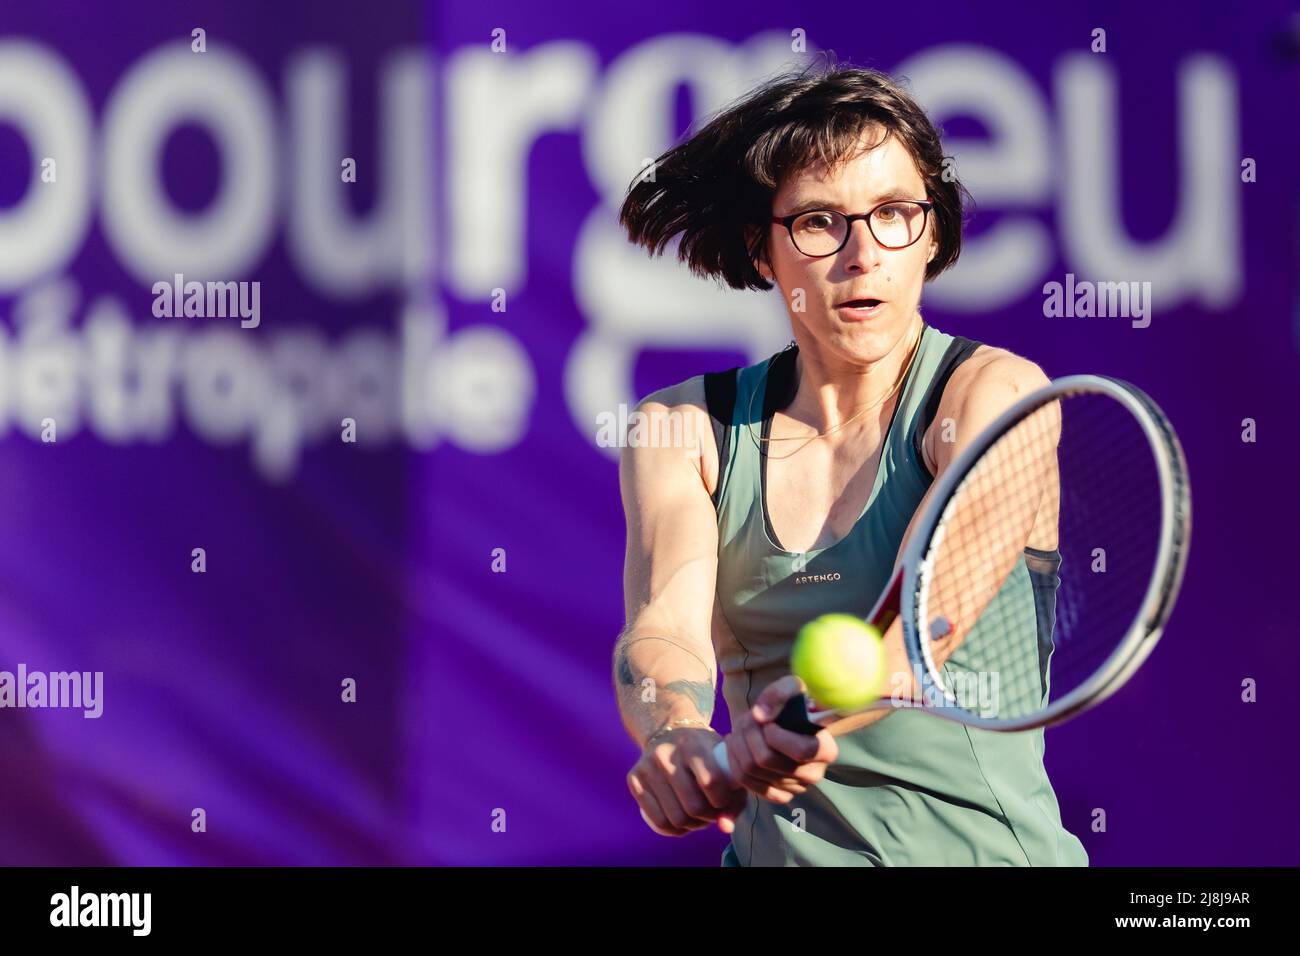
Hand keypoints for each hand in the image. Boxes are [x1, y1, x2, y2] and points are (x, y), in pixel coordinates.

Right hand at [628, 726, 748, 835]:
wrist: (668, 732)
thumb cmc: (704, 753)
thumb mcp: (723, 764)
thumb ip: (734, 798)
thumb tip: (725, 828)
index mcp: (691, 743)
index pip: (711, 782)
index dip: (723, 801)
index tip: (724, 800)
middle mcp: (665, 753)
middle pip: (694, 806)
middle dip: (708, 817)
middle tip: (711, 811)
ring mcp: (647, 766)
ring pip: (676, 818)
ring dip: (693, 825)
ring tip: (698, 815)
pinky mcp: (634, 779)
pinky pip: (658, 821)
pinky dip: (675, 829)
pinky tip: (683, 819)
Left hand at [718, 675, 837, 805]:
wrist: (786, 723)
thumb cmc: (792, 704)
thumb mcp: (791, 687)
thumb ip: (779, 694)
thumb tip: (760, 717)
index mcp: (826, 750)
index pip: (801, 751)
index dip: (776, 735)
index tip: (769, 722)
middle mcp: (813, 774)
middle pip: (767, 760)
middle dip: (749, 734)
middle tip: (747, 719)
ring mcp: (794, 788)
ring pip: (751, 770)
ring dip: (738, 744)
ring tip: (740, 728)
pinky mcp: (776, 795)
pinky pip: (745, 782)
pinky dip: (734, 760)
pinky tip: (736, 744)